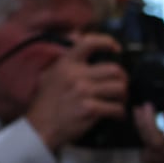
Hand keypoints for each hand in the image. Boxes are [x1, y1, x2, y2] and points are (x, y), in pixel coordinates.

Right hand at [26, 34, 127, 149]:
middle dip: (123, 79)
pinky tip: (117, 115)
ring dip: (124, 96)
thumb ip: (65, 57)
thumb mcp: (50, 74)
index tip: (116, 49)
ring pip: (119, 88)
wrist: (40, 128)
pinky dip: (120, 112)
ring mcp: (84, 92)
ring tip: (120, 100)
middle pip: (114, 70)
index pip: (89, 43)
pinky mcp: (90, 109)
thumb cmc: (46, 102)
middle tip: (122, 86)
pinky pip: (116, 108)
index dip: (107, 42)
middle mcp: (76, 75)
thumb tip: (77, 34)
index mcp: (67, 64)